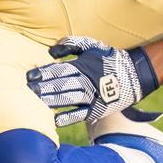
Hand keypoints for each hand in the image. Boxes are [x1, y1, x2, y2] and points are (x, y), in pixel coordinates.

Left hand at [26, 36, 158, 125]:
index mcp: (84, 65)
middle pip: (60, 85)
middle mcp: (86, 81)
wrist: (135, 74)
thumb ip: (70, 44)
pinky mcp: (98, 109)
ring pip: (68, 99)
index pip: (59, 69)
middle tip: (27, 90)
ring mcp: (92, 97)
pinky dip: (68, 117)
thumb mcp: (91, 45)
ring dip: (50, 101)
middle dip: (42, 88)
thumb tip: (50, 51)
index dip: (43, 73)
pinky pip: (80, 114)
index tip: (29, 76)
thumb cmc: (109, 58)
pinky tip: (55, 119)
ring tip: (35, 102)